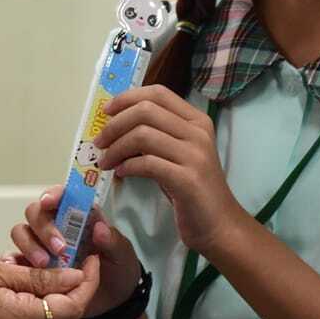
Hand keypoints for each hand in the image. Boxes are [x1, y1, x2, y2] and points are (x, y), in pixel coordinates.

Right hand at [0, 244, 102, 318]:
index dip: (88, 283)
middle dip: (76, 289)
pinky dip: (33, 300)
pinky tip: (26, 275)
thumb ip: (36, 279)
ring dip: (55, 295)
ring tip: (55, 261)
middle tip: (79, 255)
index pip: (70, 310)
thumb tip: (74, 279)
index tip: (93, 255)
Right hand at [7, 187, 142, 318]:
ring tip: (44, 264)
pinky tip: (21, 272)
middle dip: (43, 227)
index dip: (52, 194)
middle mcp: (56, 227)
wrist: (112, 304)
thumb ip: (113, 241)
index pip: (61, 196)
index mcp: (79, 217)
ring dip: (29, 245)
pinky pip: (14, 259)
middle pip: (36, 212)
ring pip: (22, 232)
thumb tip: (99, 228)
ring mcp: (42, 246)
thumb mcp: (123, 256)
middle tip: (59, 248)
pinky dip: (13, 263)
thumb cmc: (118, 272)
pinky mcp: (31, 267)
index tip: (49, 202)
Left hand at [96, 87, 243, 258]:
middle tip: (100, 142)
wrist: (220, 225)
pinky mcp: (187, 179)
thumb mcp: (177, 155)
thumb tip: (117, 125)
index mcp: (197, 121)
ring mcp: (195, 155)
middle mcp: (198, 133)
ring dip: (116, 148)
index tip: (106, 111)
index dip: (127, 98)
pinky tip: (120, 174)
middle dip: (115, 124)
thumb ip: (156, 136)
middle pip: (146, 110)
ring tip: (105, 162)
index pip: (158, 93)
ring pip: (142, 135)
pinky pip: (147, 163)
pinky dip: (127, 166)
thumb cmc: (193, 190)